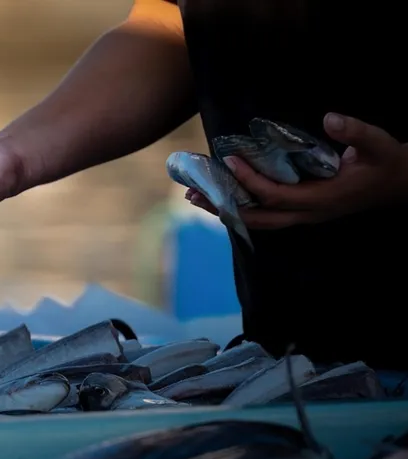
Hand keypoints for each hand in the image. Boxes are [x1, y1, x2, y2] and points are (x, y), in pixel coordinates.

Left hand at [185, 112, 407, 228]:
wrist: (399, 185)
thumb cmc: (388, 164)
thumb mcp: (379, 144)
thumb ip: (356, 132)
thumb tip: (330, 117)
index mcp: (322, 200)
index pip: (276, 195)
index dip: (250, 181)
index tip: (229, 160)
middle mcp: (308, 214)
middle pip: (256, 218)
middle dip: (223, 206)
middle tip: (192, 192)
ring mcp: (304, 216)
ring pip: (257, 221)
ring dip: (226, 209)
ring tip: (196, 196)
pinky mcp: (302, 211)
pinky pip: (265, 215)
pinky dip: (240, 207)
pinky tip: (222, 196)